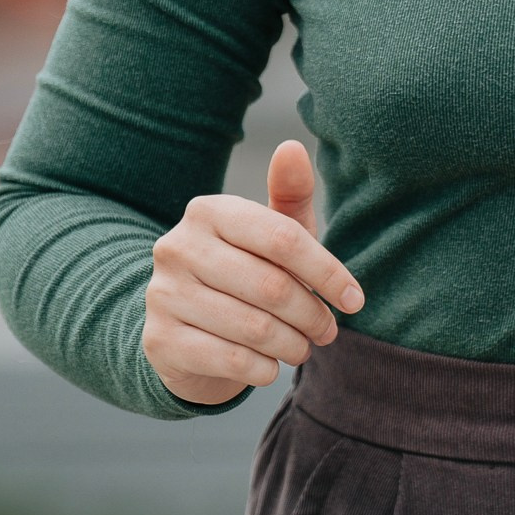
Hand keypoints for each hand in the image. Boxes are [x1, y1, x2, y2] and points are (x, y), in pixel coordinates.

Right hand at [143, 141, 363, 405]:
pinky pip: (230, 359)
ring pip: (254, 328)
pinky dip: (263, 368)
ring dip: (292, 345)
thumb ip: (289, 194)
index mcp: (209, 211)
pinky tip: (271, 366)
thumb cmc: (243, 271)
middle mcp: (178, 247)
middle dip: (313, 315)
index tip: (355, 300)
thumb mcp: (270, 233)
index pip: (284, 239)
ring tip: (302, 348)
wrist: (182, 327)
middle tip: (328, 331)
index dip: (328, 273)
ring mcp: (163, 294)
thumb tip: (292, 146)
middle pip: (273, 287)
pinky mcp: (159, 340)